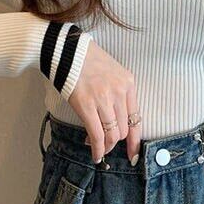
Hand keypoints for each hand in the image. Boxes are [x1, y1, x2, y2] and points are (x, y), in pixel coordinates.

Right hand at [68, 40, 141, 164]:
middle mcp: (119, 92)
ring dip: (105, 146)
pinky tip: (95, 154)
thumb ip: (118, 93)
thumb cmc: (86, 60)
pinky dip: (97, 148)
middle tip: (106, 146)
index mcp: (128, 83)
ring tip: (99, 150)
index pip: (137, 118)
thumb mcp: (112, 72)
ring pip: (112, 134)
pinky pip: (96, 134)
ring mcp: (103, 99)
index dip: (135, 139)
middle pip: (124, 129)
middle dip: (115, 142)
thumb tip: (116, 120)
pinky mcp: (86, 105)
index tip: (133, 153)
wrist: (66, 49)